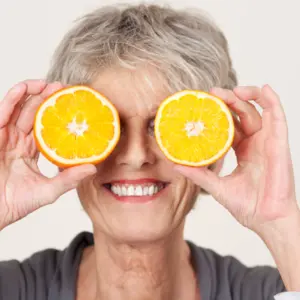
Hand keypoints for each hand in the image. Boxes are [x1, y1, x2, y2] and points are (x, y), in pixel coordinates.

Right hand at [0, 80, 95, 228]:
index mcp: (30, 150)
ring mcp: (4, 136)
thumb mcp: (48, 190)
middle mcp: (17, 140)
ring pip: (17, 108)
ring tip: (48, 84)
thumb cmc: (15, 203)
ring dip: (31, 93)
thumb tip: (93, 168)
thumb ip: (69, 179)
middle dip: (46, 99)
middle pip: (32, 113)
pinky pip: (2, 113)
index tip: (72, 105)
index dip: (57, 115)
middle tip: (62, 88)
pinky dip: (11, 99)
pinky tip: (23, 88)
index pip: (45, 127)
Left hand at [175, 85, 297, 232]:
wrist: (267, 220)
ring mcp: (267, 142)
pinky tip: (265, 89)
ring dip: (247, 96)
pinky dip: (272, 101)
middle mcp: (255, 144)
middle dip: (228, 101)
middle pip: (242, 114)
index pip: (230, 125)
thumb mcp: (217, 187)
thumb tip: (176, 165)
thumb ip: (199, 175)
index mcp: (243, 151)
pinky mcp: (279, 144)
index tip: (203, 105)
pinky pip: (278, 117)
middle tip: (212, 93)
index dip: (219, 113)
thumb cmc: (248, 206)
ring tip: (231, 90)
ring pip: (259, 111)